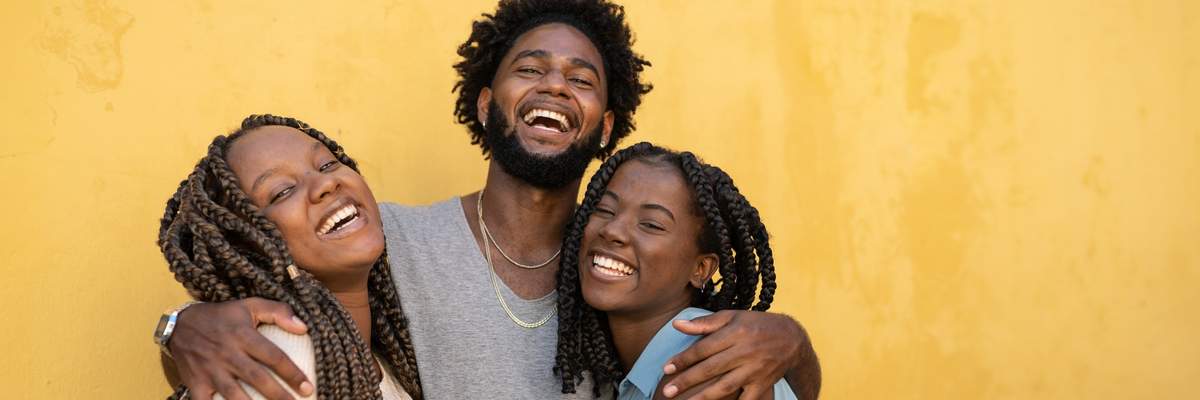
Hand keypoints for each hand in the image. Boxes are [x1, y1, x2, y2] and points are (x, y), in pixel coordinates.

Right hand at [167, 298, 311, 399]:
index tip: (308, 387)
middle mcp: (228, 354)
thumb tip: (303, 328)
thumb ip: (278, 312)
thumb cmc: (222, 316)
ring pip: (234, 394)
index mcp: (243, 336)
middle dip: (279, 395)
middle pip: (258, 379)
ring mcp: (211, 370)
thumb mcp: (250, 305)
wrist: (180, 323)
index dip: (292, 374)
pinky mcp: (196, 382)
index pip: (274, 357)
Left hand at [661, 310, 811, 399]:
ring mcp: (755, 370)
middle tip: (668, 391)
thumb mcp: (732, 317)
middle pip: (711, 368)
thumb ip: (704, 323)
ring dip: (704, 397)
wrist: (792, 338)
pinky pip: (746, 399)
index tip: (667, 368)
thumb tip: (677, 325)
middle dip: (687, 381)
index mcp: (735, 333)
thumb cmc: (756, 324)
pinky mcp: (763, 384)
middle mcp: (745, 352)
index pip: (704, 348)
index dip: (684, 359)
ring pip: (725, 386)